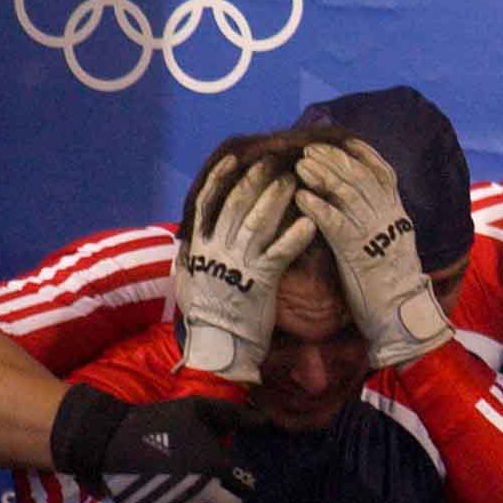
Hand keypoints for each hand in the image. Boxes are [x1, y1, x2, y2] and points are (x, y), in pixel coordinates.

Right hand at [49, 382, 265, 502]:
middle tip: (219, 499)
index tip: (231, 479)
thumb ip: (234, 414)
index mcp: (217, 463)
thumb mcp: (198, 408)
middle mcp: (207, 489)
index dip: (241, 481)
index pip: (247, 483)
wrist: (110, 439)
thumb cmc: (158, 420)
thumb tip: (264, 420)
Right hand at [174, 155, 314, 382]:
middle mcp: (217, 248)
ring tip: (295, 179)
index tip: (236, 158)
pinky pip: (280, 253)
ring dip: (278, 198)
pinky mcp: (260, 281)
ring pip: (258, 221)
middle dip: (257, 178)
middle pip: (237, 203)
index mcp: (201, 244)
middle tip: (276, 160)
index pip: (209, 201)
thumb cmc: (210, 311)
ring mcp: (238, 263)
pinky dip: (295, 236)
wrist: (219, 344)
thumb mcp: (193, 276)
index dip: (222, 177)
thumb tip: (192, 235)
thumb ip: (196, 252)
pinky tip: (310, 222)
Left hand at [295, 139, 454, 368]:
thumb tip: (361, 202)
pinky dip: (317, 207)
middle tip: (310, 149)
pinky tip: (301, 198)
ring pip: (347, 193)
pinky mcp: (358, 253)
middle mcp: (388, 218)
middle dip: (334, 159)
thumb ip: (380, 220)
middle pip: (360, 176)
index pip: (383, 173)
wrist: (400, 315)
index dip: (362, 153)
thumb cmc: (391, 284)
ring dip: (322, 176)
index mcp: (397, 215)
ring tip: (301, 166)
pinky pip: (336, 223)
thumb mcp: (392, 243)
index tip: (342, 140)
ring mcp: (374, 234)